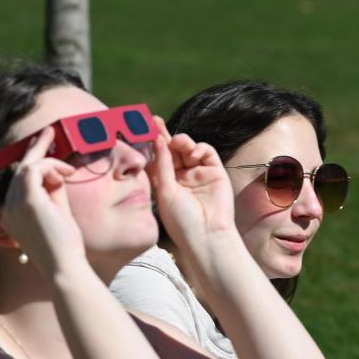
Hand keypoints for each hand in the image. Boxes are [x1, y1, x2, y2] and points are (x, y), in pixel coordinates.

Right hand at [0, 126, 85, 273]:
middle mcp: (8, 210)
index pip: (19, 183)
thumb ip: (54, 193)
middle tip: (49, 132)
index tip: (46, 152)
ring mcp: (14, 205)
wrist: (64, 266)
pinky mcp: (27, 200)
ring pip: (27, 167)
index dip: (33, 165)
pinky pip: (35, 169)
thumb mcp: (57, 214)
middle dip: (35, 150)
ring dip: (50, 162)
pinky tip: (66, 174)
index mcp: (12, 216)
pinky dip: (52, 166)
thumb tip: (57, 173)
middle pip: (19, 171)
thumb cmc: (65, 247)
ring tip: (69, 166)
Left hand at [147, 116, 235, 246]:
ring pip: (188, 148)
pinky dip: (200, 148)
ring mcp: (198, 173)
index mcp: (165, 182)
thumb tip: (157, 140)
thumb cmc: (181, 220)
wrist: (207, 236)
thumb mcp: (165, 191)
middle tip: (156, 122)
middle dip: (165, 135)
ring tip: (179, 143)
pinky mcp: (214, 172)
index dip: (151, 143)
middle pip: (172, 150)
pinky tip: (194, 154)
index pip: (157, 158)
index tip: (143, 127)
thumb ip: (162, 165)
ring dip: (182, 141)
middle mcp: (180, 176)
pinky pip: (206, 152)